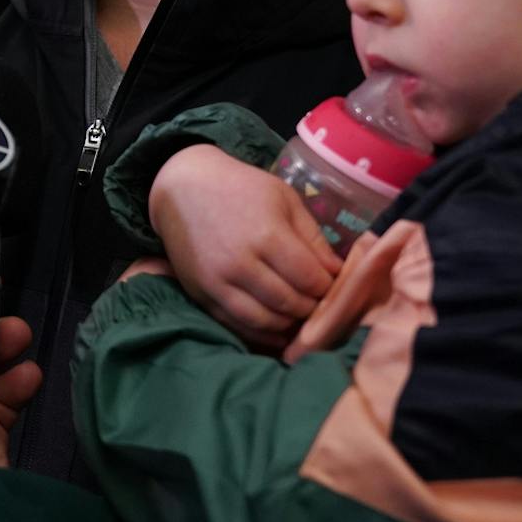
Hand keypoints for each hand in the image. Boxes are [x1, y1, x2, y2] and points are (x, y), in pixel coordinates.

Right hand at [148, 144, 339, 349]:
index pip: (311, 280)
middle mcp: (241, 264)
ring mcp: (217, 283)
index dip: (328, 288)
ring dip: (288, 325)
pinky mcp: (201, 294)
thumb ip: (313, 238)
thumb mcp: (285, 200)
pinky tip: (276, 329)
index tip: (332, 286)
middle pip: (290, 304)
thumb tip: (338, 273)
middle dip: (311, 308)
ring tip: (299, 315)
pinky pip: (235, 325)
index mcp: (267, 236)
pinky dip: (260, 334)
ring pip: (264, 322)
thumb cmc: (240, 187)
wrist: (182, 187)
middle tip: (319, 303)